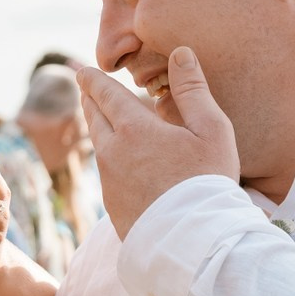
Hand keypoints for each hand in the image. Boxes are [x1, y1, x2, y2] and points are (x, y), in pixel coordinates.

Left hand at [75, 47, 239, 234]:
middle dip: (90, 100)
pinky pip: (107, 173)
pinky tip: (122, 163)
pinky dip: (110, 159)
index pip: (105, 94)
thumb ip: (193, 90)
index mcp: (133, 129)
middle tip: (86, 89)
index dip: (93, 79)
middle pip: (94, 118)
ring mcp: (110, 182)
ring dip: (98, 128)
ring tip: (102, 120)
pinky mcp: (113, 206)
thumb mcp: (211, 130)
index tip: (82, 69)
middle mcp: (112, 153)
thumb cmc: (208, 182)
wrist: (192, 243)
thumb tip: (181, 52)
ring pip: (98, 146)